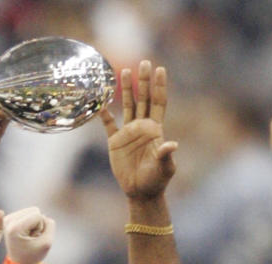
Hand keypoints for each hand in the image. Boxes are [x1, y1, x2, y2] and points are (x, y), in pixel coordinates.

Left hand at [3, 207, 54, 263]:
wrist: (19, 262)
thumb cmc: (32, 255)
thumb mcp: (47, 243)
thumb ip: (50, 225)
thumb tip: (43, 215)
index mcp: (14, 228)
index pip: (38, 215)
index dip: (41, 228)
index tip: (33, 239)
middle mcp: (8, 220)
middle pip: (34, 210)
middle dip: (37, 224)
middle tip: (30, 237)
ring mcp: (7, 218)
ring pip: (32, 211)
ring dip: (34, 224)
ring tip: (28, 236)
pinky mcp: (10, 218)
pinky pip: (28, 213)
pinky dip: (30, 223)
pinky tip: (25, 233)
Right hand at [101, 60, 177, 200]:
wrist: (141, 192)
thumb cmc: (156, 180)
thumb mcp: (165, 168)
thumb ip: (165, 155)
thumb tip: (172, 144)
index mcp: (155, 129)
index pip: (158, 103)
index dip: (160, 86)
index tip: (161, 69)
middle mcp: (142, 127)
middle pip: (143, 99)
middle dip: (144, 81)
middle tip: (144, 62)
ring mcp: (128, 133)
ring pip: (128, 105)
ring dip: (127, 89)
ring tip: (125, 71)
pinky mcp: (115, 142)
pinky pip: (108, 125)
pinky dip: (103, 114)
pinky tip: (100, 103)